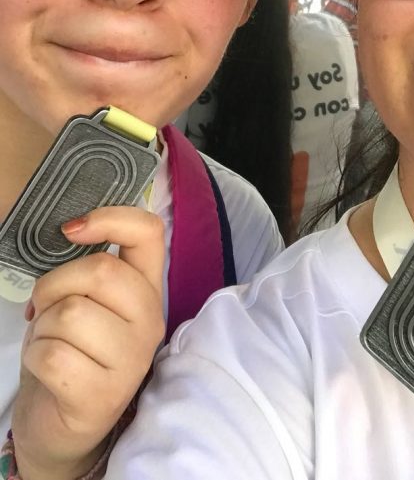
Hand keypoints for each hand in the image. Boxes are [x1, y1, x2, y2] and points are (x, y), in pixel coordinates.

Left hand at [12, 207, 164, 479]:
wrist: (64, 425)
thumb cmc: (72, 350)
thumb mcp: (88, 302)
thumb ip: (92, 269)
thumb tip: (73, 231)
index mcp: (148, 290)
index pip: (149, 233)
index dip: (110, 218)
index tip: (72, 230)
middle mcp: (150, 321)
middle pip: (101, 271)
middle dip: (54, 283)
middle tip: (44, 306)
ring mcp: (131, 360)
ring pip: (70, 313)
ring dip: (42, 326)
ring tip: (50, 341)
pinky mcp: (102, 395)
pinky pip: (51, 353)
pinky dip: (34, 355)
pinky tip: (47, 368)